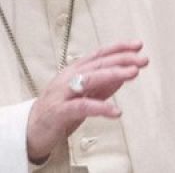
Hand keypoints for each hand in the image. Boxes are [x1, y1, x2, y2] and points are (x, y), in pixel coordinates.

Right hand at [25, 40, 148, 163]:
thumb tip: (124, 74)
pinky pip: (82, 107)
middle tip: (142, 59)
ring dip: (113, 74)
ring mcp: (63, 93)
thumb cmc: (59, 110)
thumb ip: (103, 85)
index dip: (118, 48)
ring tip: (133, 73)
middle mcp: (69, 77)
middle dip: (122, 59)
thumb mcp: (84, 94)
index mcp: (74, 71)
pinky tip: (116, 111)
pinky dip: (101, 107)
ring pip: (90, 79)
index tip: (137, 45)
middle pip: (98, 64)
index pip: (99, 54)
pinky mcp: (60, 111)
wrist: (31, 129)